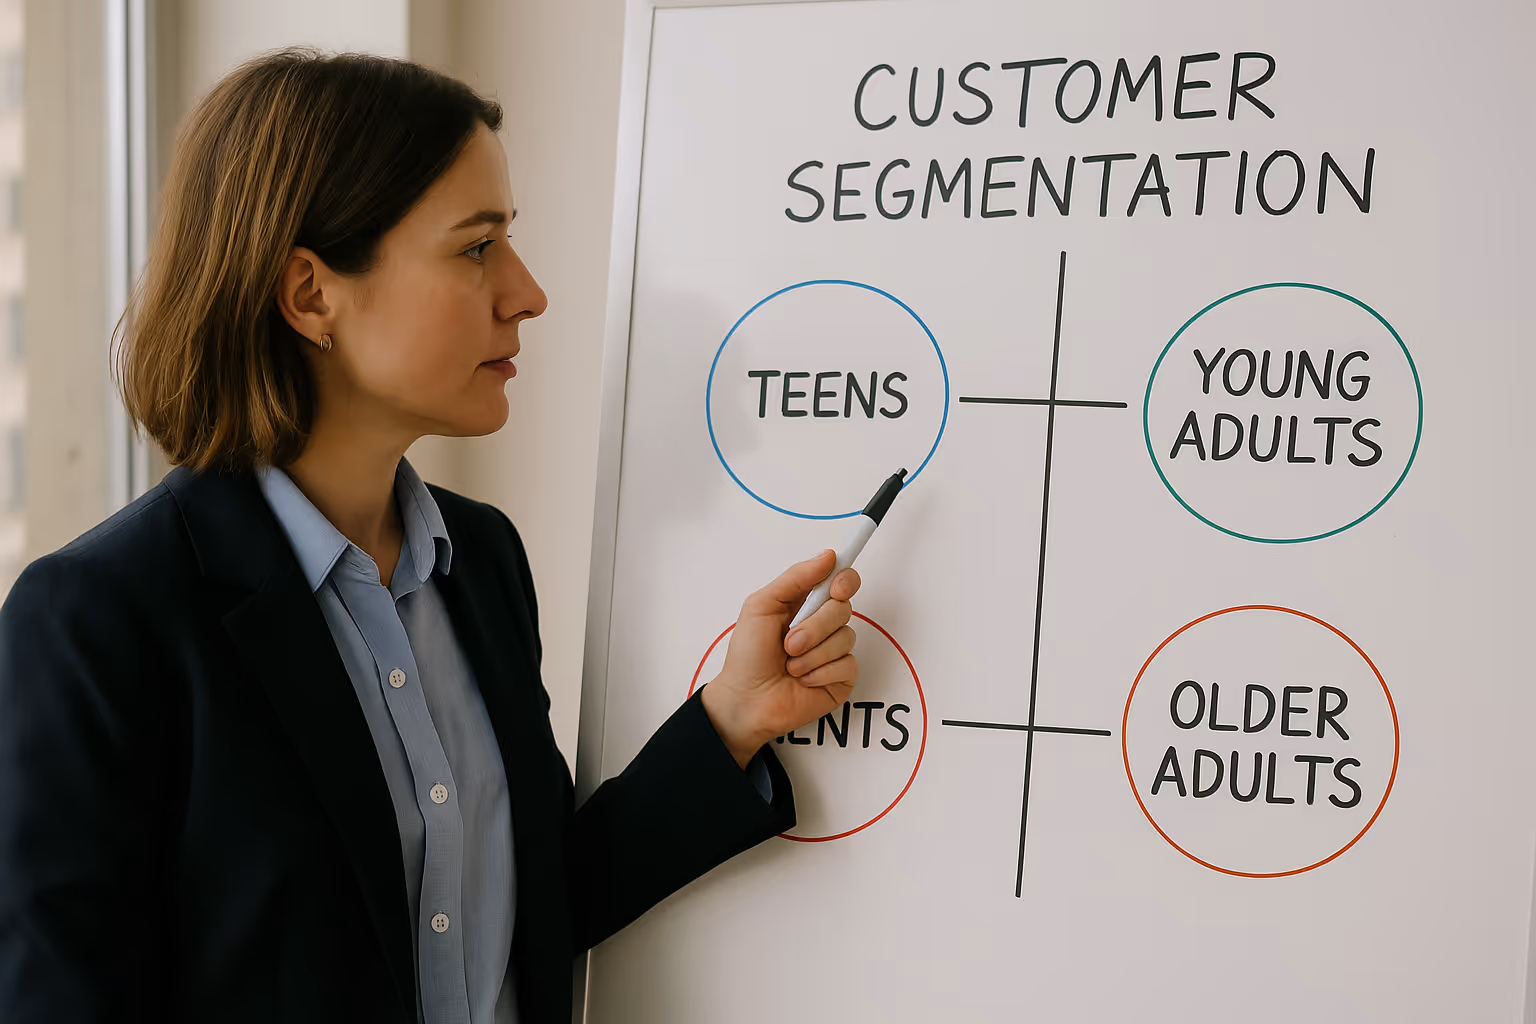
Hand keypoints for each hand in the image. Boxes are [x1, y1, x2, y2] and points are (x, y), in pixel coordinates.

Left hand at [700, 550, 861, 767]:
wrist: (746, 699)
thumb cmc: (748, 655)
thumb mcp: (761, 605)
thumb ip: (795, 578)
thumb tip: (828, 556)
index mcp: (806, 603)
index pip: (841, 580)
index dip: (845, 579)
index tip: (837, 587)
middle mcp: (824, 624)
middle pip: (844, 607)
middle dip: (814, 626)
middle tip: (789, 643)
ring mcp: (835, 651)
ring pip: (846, 637)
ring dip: (812, 653)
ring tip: (790, 664)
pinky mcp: (841, 677)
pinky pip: (847, 664)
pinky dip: (820, 672)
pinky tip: (803, 679)